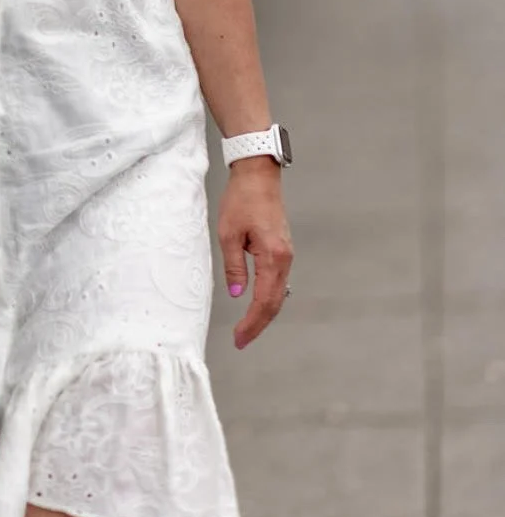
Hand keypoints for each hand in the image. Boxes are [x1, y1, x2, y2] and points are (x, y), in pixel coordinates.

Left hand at [217, 159, 292, 349]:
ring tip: (246, 329)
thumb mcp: (228, 234)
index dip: (252, 323)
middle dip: (258, 324)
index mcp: (273, 256)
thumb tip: (237, 295)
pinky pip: (278, 281)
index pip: (264, 301)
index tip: (239, 339)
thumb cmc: (241, 199)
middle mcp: (285, 259)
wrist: (258, 175)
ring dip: (264, 313)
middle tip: (241, 341)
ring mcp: (286, 254)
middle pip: (275, 303)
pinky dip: (269, 298)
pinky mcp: (282, 249)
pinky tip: (257, 305)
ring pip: (279, 293)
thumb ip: (234, 267)